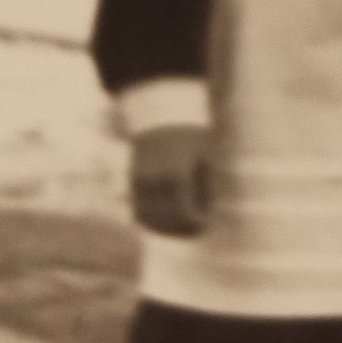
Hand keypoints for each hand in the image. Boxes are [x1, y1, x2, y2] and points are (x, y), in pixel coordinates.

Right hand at [130, 123, 212, 237]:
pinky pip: (138, 210)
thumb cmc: (190, 133)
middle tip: (195, 227)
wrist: (161, 113)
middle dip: (182, 229)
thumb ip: (209, 185)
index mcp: (176, 176)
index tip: (206, 223)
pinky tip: (165, 219)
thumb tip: (209, 210)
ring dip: (165, 228)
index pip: (185, 214)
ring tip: (181, 226)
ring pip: (148, 219)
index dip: (197, 224)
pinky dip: (151, 219)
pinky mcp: (132, 180)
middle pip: (166, 221)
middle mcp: (155, 181)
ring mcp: (140, 182)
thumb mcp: (207, 156)